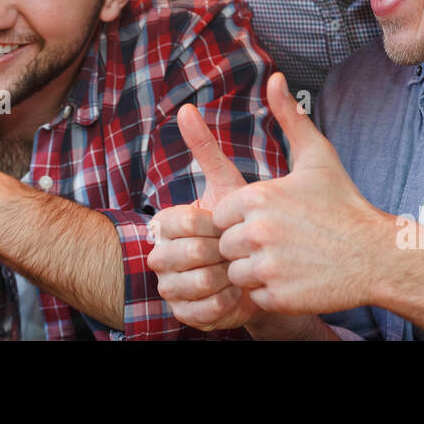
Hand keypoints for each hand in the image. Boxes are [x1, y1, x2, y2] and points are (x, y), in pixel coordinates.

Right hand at [147, 103, 257, 331]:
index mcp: (167, 223)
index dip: (210, 224)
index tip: (230, 224)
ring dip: (222, 278)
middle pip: (184, 254)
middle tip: (239, 250)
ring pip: (190, 284)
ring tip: (240, 270)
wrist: (262, 271)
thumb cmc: (244, 224)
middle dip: (219, 252)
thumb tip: (186, 108)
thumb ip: (205, 149)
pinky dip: (224, 302)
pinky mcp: (184, 315)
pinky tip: (239, 292)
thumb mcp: (228, 185)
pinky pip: (200, 311)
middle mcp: (161, 255)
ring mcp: (170, 286)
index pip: (180, 220)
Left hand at [214, 72, 388, 314]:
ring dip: (255, 272)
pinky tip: (296, 278)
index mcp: (257, 198)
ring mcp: (267, 266)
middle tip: (283, 244)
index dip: (242, 220)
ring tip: (289, 261)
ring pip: (236, 274)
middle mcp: (257, 231)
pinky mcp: (277, 296)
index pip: (222, 216)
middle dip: (247, 248)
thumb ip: (289, 117)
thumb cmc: (344, 205)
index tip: (271, 222)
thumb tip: (274, 78)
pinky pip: (255, 297)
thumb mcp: (317, 156)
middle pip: (225, 246)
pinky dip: (271, 292)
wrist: (378, 254)